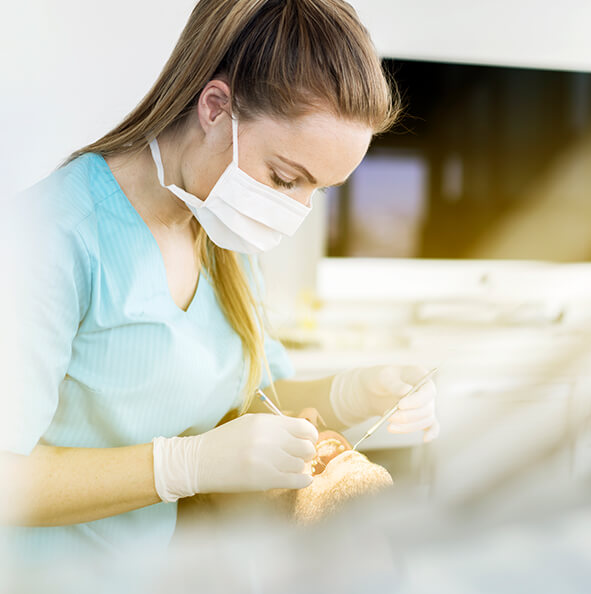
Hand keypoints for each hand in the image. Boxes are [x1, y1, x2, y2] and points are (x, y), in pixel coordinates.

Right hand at [152, 413, 318, 501]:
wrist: (198, 462)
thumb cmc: (224, 442)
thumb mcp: (249, 424)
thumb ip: (275, 427)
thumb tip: (303, 433)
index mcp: (265, 422)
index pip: (303, 427)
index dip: (310, 436)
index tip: (308, 441)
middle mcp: (269, 438)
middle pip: (306, 447)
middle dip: (306, 453)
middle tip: (299, 457)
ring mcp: (267, 459)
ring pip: (301, 465)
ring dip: (298, 468)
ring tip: (289, 468)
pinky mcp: (264, 479)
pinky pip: (296, 480)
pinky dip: (303, 481)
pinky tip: (301, 479)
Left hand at [329, 365, 439, 442]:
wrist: (373, 391)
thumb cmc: (379, 379)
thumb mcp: (383, 377)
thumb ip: (394, 383)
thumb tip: (406, 391)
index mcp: (420, 376)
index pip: (427, 391)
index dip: (416, 400)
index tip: (400, 405)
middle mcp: (426, 391)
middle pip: (427, 408)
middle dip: (408, 416)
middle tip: (389, 417)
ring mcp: (425, 404)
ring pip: (425, 420)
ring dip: (408, 426)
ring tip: (389, 426)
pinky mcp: (421, 416)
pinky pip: (431, 426)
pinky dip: (431, 433)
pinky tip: (425, 439)